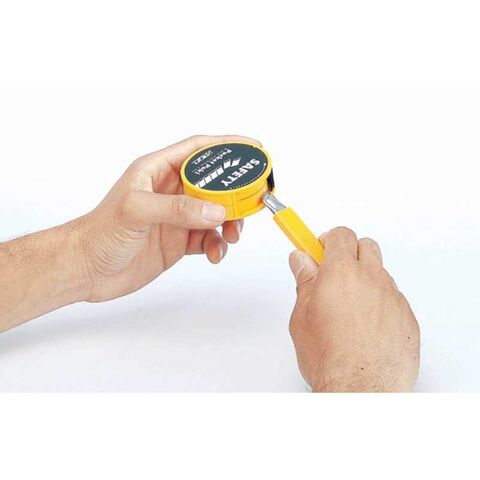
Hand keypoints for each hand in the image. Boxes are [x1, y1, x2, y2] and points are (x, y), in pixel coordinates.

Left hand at [76, 135, 258, 302]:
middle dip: (234, 193)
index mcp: (157, 171)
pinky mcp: (178, 241)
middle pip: (213, 184)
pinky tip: (214, 254)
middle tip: (251, 202)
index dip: (226, 146)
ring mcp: (176, 218)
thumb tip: (216, 211)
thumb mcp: (136, 211)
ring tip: (232, 236)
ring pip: (215, 213)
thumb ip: (177, 209)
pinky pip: (208, 239)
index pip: (198, 150)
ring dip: (230, 223)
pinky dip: (217, 246)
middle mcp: (169, 192)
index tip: (252, 148)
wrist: (86, 270)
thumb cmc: (99, 233)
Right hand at [288, 227, 419, 391]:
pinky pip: (393, 298)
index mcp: (342, 273)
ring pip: (380, 273)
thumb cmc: (330, 357)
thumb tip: (301, 260)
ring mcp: (393, 297)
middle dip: (350, 253)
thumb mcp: (302, 315)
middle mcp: (372, 279)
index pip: (340, 235)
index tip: (317, 248)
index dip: (327, 240)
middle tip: (334, 274)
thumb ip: (305, 281)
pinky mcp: (407, 317)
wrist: (361, 390)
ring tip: (348, 308)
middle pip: (365, 246)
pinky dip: (380, 303)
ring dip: (365, 279)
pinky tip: (365, 327)